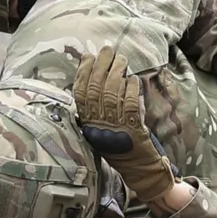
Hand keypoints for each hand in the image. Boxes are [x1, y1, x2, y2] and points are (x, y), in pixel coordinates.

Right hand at [73, 45, 179, 205]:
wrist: (137, 168)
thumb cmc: (119, 144)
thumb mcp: (100, 126)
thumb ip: (96, 105)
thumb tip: (96, 74)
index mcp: (87, 122)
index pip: (80, 92)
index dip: (83, 71)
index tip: (88, 56)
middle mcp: (97, 123)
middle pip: (96, 87)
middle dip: (101, 64)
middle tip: (108, 49)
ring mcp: (114, 126)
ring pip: (112, 92)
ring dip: (117, 72)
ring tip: (122, 60)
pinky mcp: (132, 128)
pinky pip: (129, 103)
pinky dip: (131, 88)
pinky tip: (133, 79)